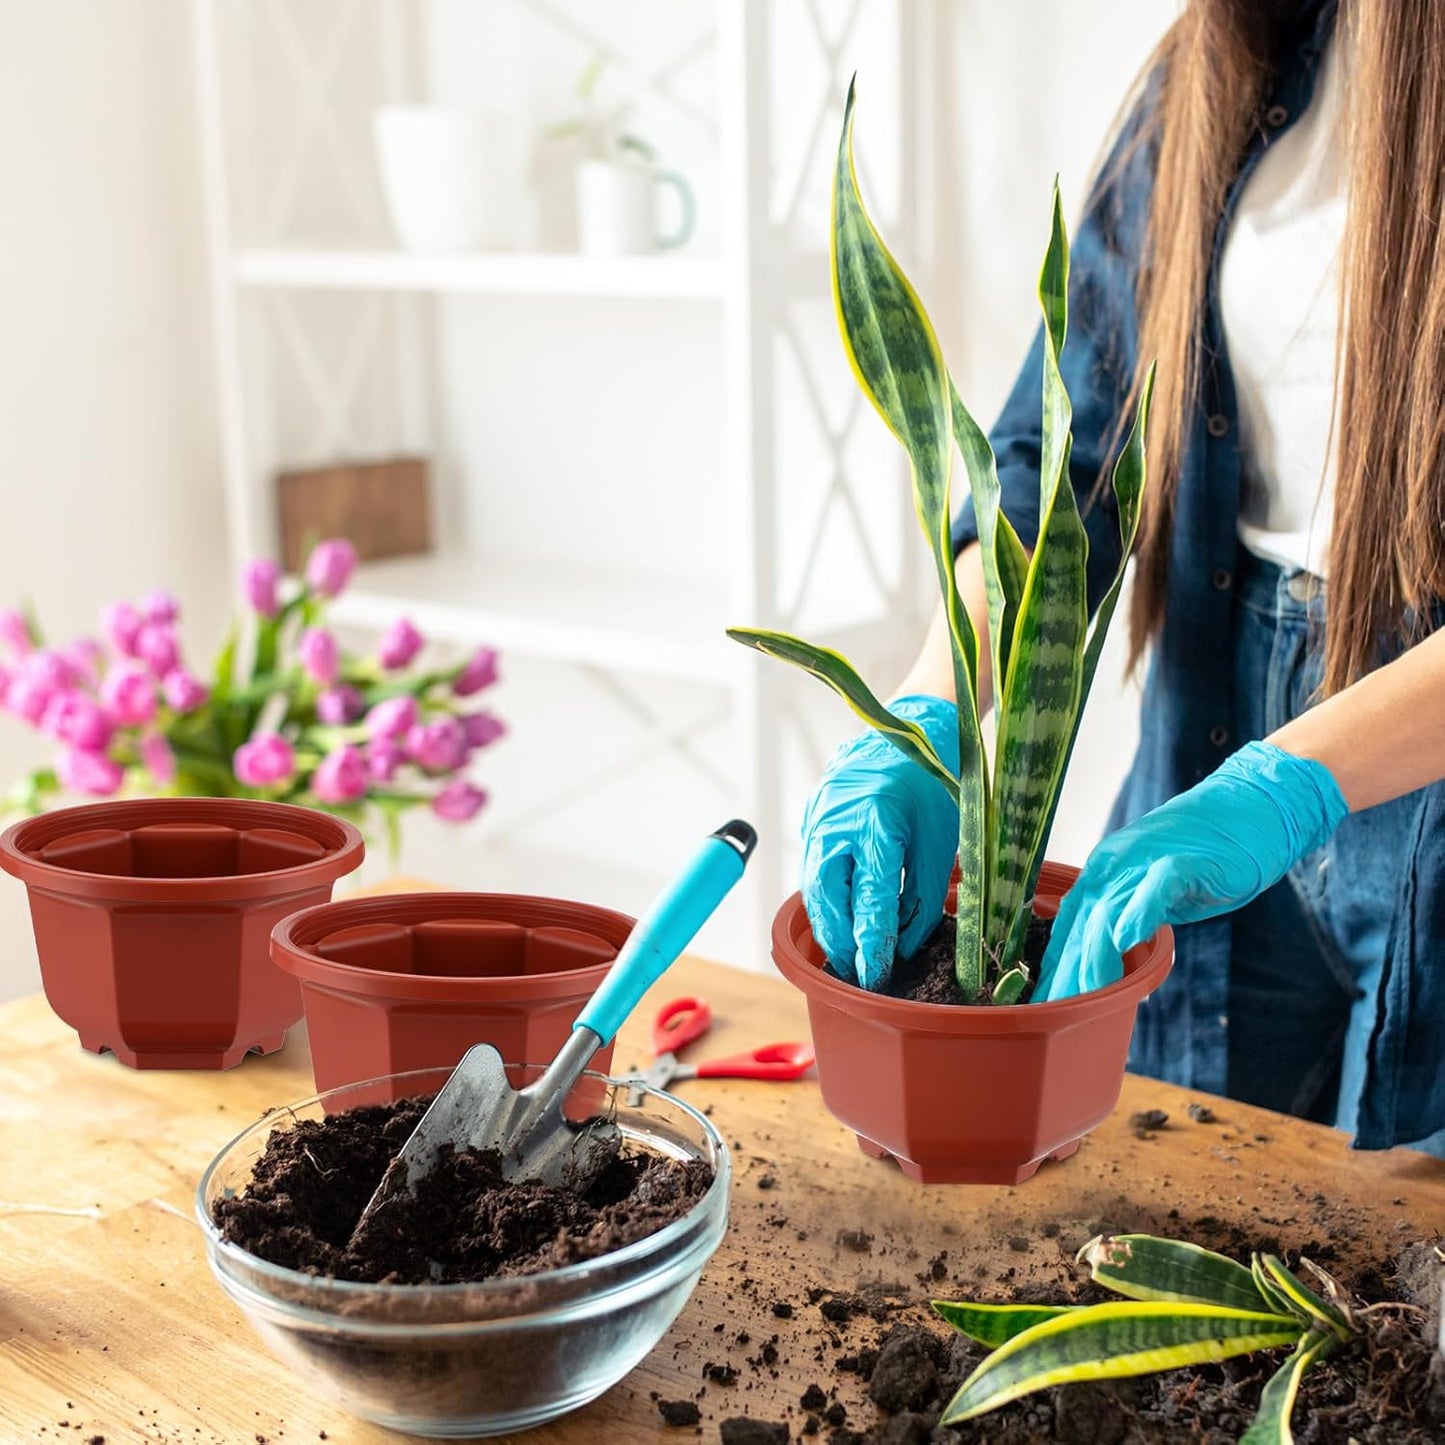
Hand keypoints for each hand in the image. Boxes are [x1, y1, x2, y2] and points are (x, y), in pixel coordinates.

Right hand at [801, 694, 960, 989]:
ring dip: (827, 923)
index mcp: (876, 825)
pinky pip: (813, 864)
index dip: (872, 945)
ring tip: (846, 954)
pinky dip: (824, 894)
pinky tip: (840, 914)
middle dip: (840, 942)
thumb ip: (924, 894)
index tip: (877, 975)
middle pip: (826, 900)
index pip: (869, 901)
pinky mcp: (812, 814)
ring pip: (812, 885)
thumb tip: (905, 942)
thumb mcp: (943, 838)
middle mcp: (837, 822)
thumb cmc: (935, 780)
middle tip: (858, 973)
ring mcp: (818, 817)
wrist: (910, 724)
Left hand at [1034, 740, 1348, 1000]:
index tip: (1040, 1001)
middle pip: (1080, 924)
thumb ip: (1130, 917)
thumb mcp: (1155, 890)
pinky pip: (1154, 886)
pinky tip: (1127, 939)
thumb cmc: (1205, 857)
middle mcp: (1113, 865)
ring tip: (1085, 994)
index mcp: (1103, 873)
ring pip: (1109, 910)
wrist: (1252, 810)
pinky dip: (1139, 912)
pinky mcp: (1182, 861)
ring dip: (1095, 955)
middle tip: (1056, 1011)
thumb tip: (1106, 957)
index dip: (1053, 963)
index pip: (1068, 924)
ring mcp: (1145, 860)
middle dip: (1067, 971)